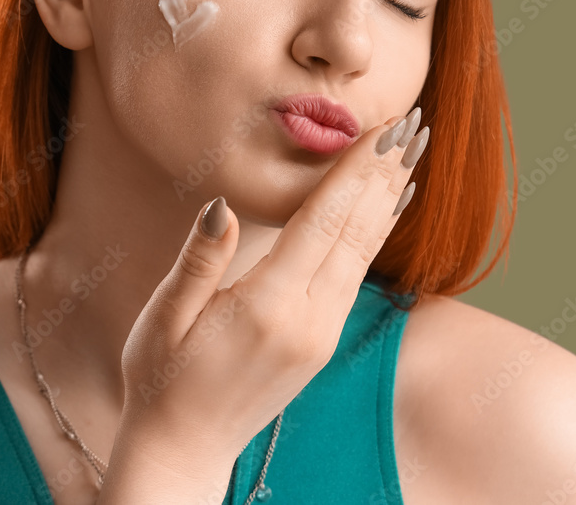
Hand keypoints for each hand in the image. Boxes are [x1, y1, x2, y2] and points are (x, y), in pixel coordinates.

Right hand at [117, 108, 428, 457]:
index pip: (323, 221)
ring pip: (364, 254)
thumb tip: (221, 206)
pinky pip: (356, 277)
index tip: (383, 129)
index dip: (355, 172)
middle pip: (356, 232)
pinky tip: (386, 214)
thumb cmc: (161, 380)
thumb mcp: (165, 318)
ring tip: (412, 158)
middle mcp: (308, 321)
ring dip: (389, 201)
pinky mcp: (320, 345)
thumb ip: (199, 261)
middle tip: (414, 126)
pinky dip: (375, 237)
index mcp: (268, 307)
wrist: (183, 449)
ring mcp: (320, 335)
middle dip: (385, 175)